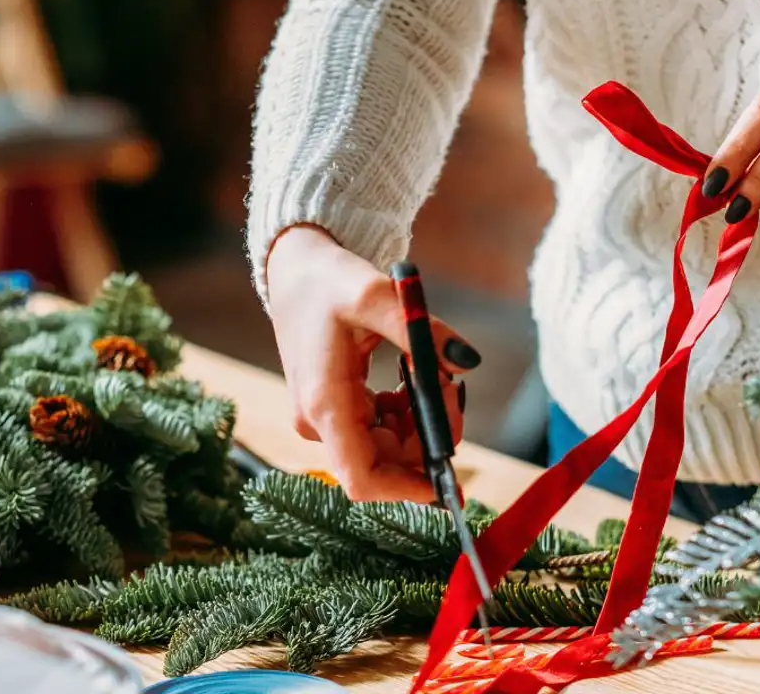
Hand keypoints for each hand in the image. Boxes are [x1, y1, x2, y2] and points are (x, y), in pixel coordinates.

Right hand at [265, 225, 479, 501]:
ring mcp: (325, 418)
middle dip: (428, 437)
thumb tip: (466, 362)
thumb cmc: (326, 280)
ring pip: (387, 446)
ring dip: (421, 421)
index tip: (449, 477)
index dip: (407, 490)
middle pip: (385, 463)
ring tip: (434, 372)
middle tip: (452, 389)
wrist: (293, 269)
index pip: (363, 479)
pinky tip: (413, 377)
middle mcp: (320, 421)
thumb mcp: (374, 295)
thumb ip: (422, 331)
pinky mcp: (333, 409)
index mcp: (324, 404)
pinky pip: (379, 429)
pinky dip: (406, 412)